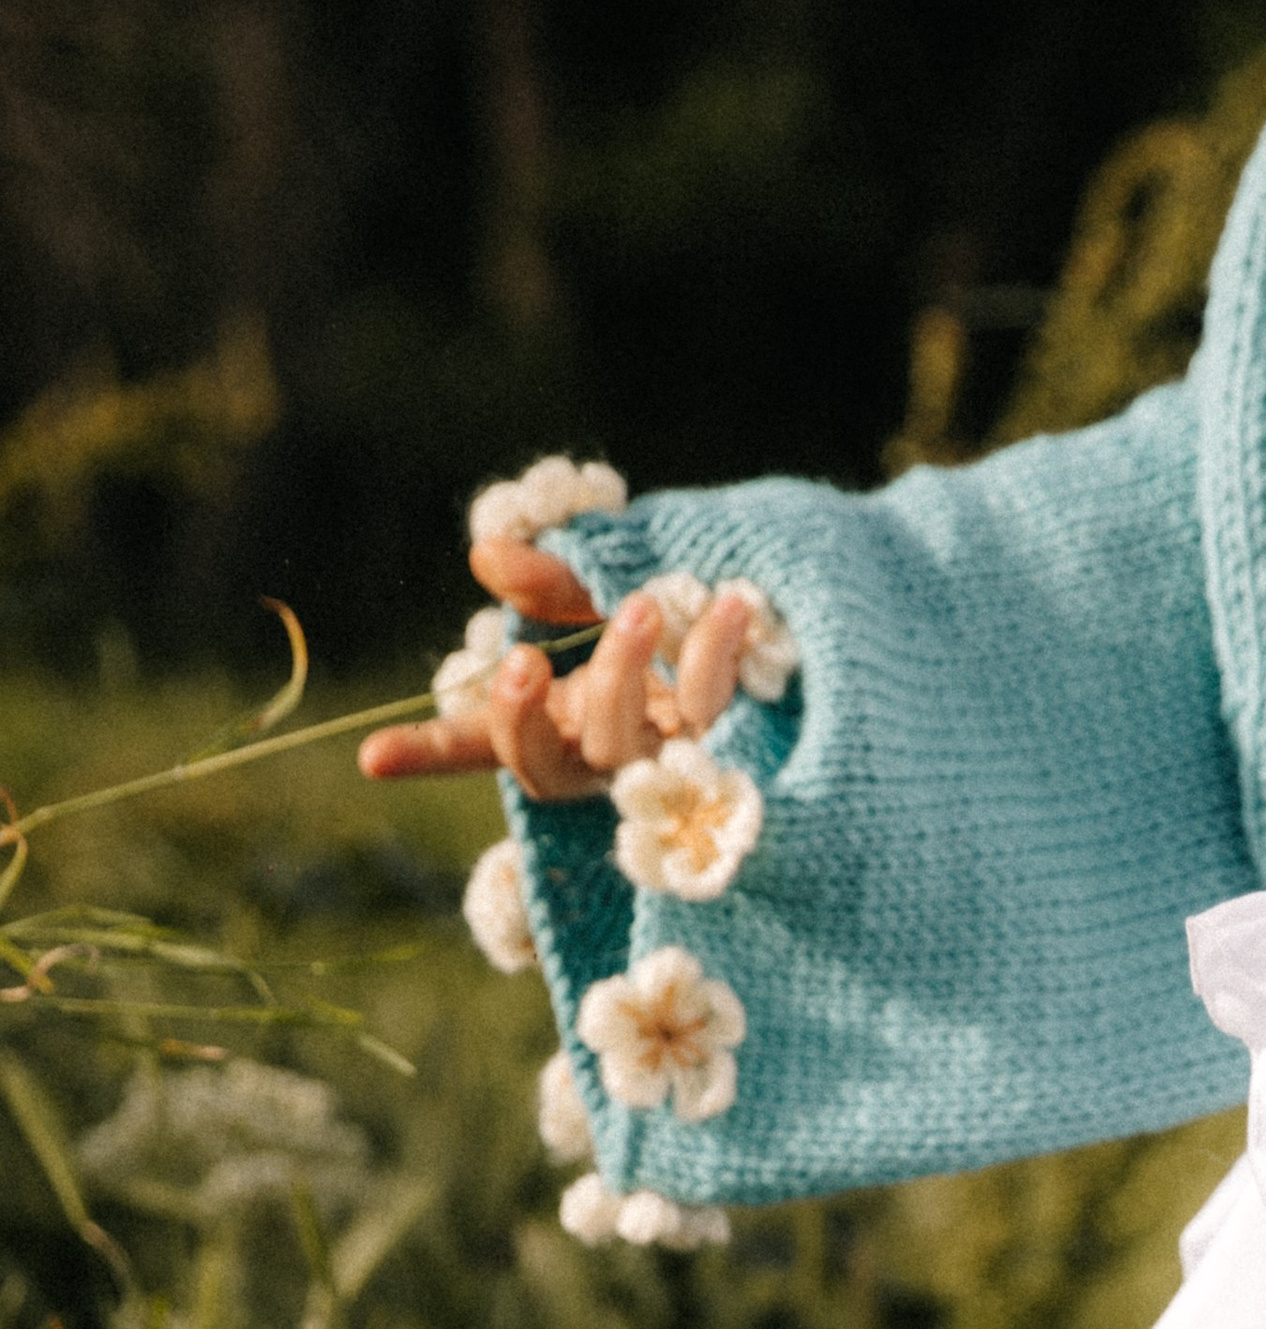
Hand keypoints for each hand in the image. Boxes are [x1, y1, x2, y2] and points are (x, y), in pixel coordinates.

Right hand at [359, 537, 756, 794]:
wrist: (832, 603)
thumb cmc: (712, 586)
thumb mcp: (623, 566)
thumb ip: (560, 574)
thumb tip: (485, 562)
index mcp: (572, 714)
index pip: (489, 741)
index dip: (431, 751)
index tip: (370, 760)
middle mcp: (617, 751)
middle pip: (550, 766)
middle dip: (527, 714)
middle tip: (529, 656)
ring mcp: (676, 759)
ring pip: (626, 747)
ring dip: (623, 674)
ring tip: (645, 604)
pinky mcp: (743, 750)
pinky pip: (717, 715)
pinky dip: (716, 655)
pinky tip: (733, 603)